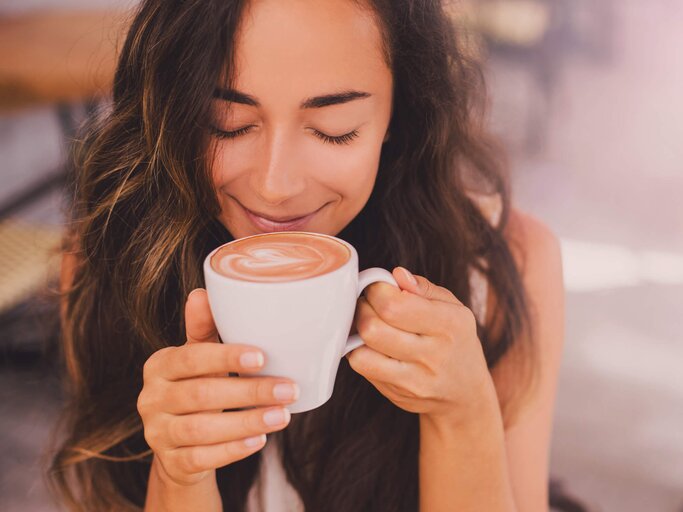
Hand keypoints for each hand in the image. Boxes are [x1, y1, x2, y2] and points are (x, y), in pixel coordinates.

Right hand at [137, 289, 299, 486]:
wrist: (180, 445)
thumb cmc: (198, 388)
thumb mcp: (199, 359)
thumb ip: (204, 329)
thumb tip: (202, 292)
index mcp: (159, 365)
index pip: (191, 358)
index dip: (226, 357)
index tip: (262, 357)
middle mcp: (150, 398)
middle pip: (201, 395)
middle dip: (249, 392)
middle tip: (288, 389)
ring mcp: (156, 433)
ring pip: (202, 429)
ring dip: (247, 422)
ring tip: (282, 415)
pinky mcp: (170, 462)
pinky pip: (202, 458)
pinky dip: (232, 450)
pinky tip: (259, 440)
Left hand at [346, 267, 495, 424]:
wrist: (466, 394)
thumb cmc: (455, 341)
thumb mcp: (453, 308)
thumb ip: (424, 288)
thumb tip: (396, 275)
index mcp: (449, 325)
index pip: (394, 305)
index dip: (377, 290)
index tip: (379, 288)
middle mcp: (433, 354)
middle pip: (372, 327)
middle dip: (362, 308)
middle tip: (370, 304)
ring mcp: (415, 380)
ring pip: (362, 351)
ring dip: (357, 332)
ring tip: (369, 323)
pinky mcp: (397, 395)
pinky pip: (362, 367)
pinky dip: (358, 351)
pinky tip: (371, 345)